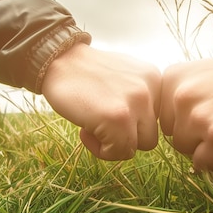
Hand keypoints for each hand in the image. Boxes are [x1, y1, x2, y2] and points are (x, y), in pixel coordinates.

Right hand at [42, 43, 160, 159]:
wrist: (57, 60)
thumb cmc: (86, 74)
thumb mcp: (125, 77)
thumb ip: (140, 98)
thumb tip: (142, 129)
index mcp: (154, 79)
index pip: (156, 120)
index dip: (131, 124)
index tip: (110, 112)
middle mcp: (151, 89)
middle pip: (150, 136)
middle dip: (125, 136)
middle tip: (101, 122)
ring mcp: (137, 104)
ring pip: (139, 146)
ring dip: (114, 144)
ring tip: (93, 125)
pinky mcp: (119, 118)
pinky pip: (118, 152)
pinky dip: (99, 149)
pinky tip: (85, 130)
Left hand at [160, 50, 212, 175]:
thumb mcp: (200, 81)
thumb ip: (184, 112)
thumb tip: (186, 155)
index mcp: (170, 79)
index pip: (165, 119)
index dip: (186, 123)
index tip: (208, 112)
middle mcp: (179, 97)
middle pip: (174, 137)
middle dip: (196, 137)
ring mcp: (198, 118)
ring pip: (187, 152)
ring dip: (207, 148)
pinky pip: (206, 164)